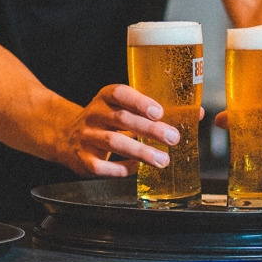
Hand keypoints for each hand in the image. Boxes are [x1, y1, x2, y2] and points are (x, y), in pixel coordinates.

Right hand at [59, 84, 200, 177]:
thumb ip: (154, 111)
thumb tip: (197, 114)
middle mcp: (94, 114)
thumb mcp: (123, 108)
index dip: (140, 101)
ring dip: (140, 151)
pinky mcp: (82, 159)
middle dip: (149, 130)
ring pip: (114, 142)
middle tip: (173, 138)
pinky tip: (136, 168)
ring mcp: (86, 137)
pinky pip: (102, 165)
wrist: (64, 136)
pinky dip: (121, 167)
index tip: (159, 111)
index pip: (120, 94)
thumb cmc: (106, 120)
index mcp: (105, 97)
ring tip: (162, 160)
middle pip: (122, 119)